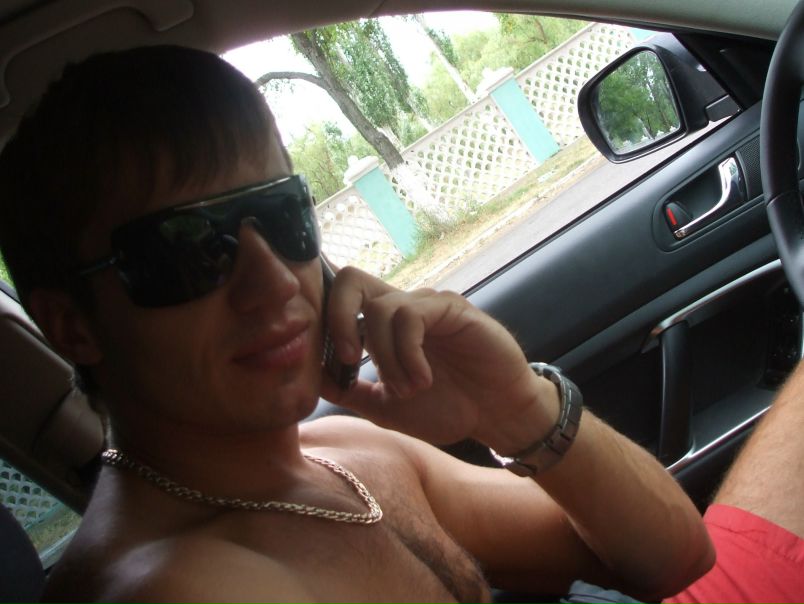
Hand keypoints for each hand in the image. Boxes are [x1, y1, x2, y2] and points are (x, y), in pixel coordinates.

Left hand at [319, 266, 558, 448]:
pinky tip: (423, 379)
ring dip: (386, 357)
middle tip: (349, 361)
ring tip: (409, 389)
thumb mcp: (386, 407)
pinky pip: (411, 317)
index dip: (322, 317)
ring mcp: (426, 305)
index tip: (330, 361)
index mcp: (382, 326)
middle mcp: (401, 307)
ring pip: (381, 309)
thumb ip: (351, 391)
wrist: (497, 416)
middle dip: (337, 318)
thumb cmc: (447, 408)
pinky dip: (408, 353)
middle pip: (350, 278)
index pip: (340, 297)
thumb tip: (313, 378)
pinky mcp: (451, 308)